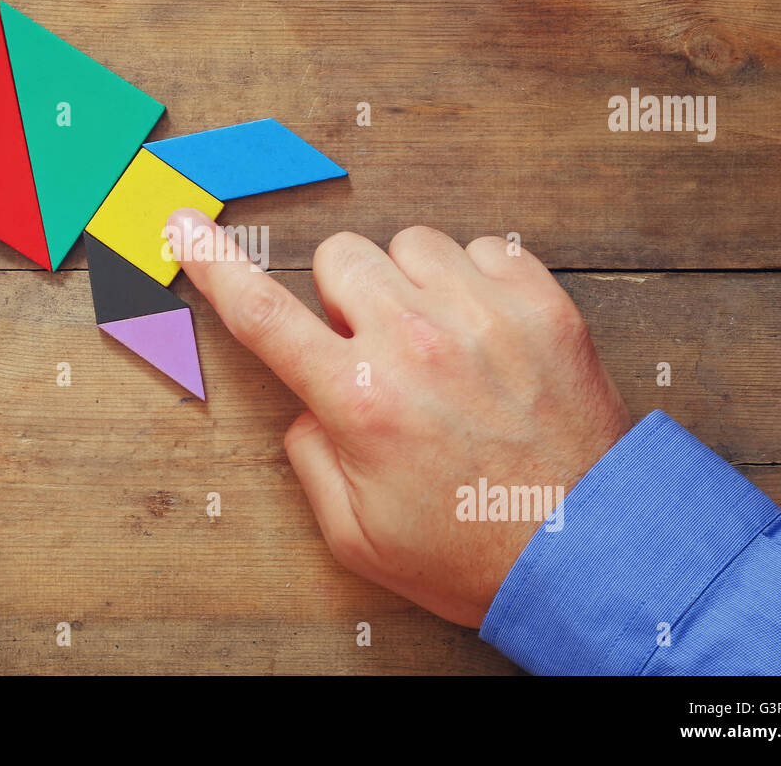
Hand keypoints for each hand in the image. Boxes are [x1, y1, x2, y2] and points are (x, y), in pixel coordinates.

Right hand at [166, 209, 631, 627]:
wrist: (592, 552)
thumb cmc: (472, 550)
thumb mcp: (357, 535)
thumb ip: (309, 457)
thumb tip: (307, 400)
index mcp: (360, 401)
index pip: (263, 315)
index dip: (215, 267)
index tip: (188, 229)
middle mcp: (416, 344)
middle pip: (340, 256)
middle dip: (344, 297)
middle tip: (374, 347)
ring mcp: (484, 316)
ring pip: (410, 242)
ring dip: (409, 283)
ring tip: (438, 339)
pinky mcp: (542, 305)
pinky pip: (485, 246)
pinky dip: (476, 279)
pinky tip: (485, 331)